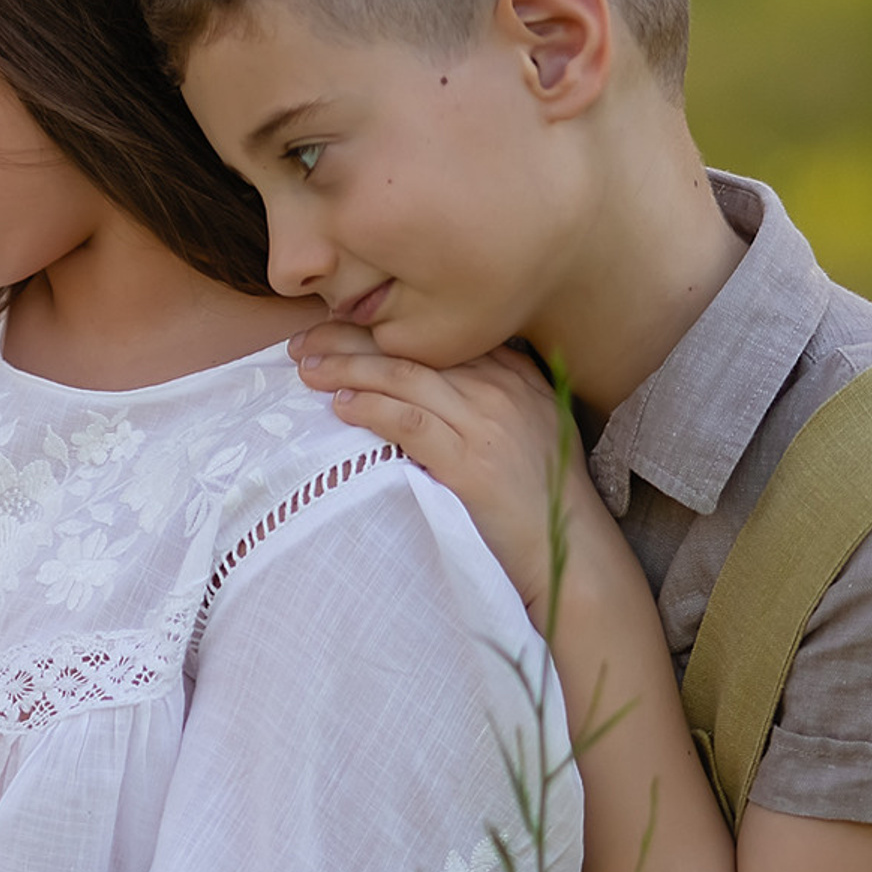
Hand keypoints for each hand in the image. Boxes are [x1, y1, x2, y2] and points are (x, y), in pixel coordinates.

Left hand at [289, 327, 600, 622]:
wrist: (570, 546)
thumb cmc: (538, 495)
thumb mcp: (523, 428)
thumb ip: (484, 397)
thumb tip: (419, 384)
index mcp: (513, 373)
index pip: (433, 334)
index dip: (376, 326)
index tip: (332, 325)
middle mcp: (502, 386)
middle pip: (411, 346)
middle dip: (348, 338)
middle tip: (302, 341)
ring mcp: (487, 421)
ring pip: (402, 376)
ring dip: (345, 368)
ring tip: (306, 369)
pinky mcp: (471, 461)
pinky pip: (408, 422)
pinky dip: (370, 409)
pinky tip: (340, 406)